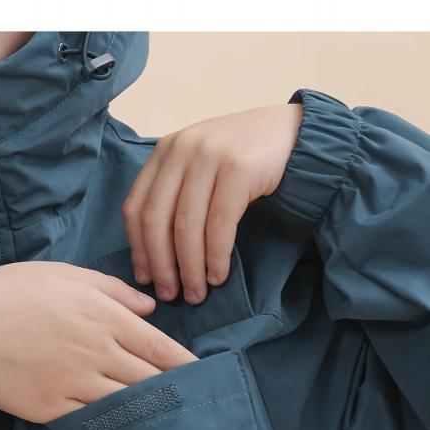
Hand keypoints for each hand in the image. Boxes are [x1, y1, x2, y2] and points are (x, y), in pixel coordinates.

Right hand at [0, 261, 197, 422]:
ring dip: (153, 411)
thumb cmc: (14, 292)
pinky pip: (95, 421)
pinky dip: (117, 425)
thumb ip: (115, 290)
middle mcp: (98, 353)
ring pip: (129, 403)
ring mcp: (77, 384)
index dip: (187, 364)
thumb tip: (151, 307)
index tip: (206, 374)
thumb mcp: (67, 275)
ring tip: (175, 419)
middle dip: (178, 390)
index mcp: (105, 318)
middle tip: (200, 402)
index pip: (160, 347)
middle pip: (151, 378)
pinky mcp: (55, 408)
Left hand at [122, 102, 302, 303]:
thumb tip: (156, 256)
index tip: (145, 279)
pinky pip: (219, 224)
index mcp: (165, 151)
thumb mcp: (200, 168)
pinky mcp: (239, 169)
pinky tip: (218, 276)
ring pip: (186, 226)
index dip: (138, 249)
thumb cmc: (244, 160)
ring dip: (190, 268)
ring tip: (196, 293)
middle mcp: (182, 150)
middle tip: (170, 295)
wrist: (295, 134)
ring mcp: (210, 156)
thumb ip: (177, 196)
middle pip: (156, 220)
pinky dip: (216, 256)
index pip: (135, 208)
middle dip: (162, 266)